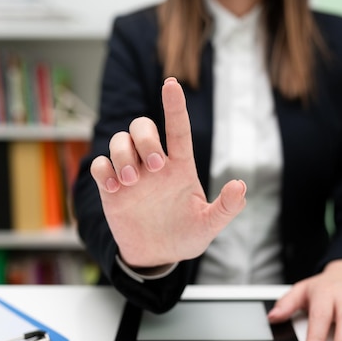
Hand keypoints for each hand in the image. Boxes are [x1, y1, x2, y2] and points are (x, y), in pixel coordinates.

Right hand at [89, 77, 246, 267]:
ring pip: (119, 141)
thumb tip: (241, 186)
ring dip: (124, 155)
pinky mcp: (111, 188)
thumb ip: (226, 208)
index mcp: (180, 167)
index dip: (174, 106)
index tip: (172, 83)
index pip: (177, 129)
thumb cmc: (185, 236)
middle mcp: (153, 164)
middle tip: (155, 165)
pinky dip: (104, 171)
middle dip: (145, 138)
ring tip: (132, 182)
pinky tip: (115, 189)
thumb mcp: (209, 226)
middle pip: (141, 126)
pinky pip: (100, 165)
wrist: (157, 257)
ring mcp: (131, 174)